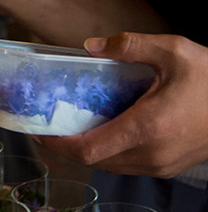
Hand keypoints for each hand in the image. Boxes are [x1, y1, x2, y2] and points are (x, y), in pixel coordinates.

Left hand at [39, 33, 207, 176]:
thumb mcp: (173, 51)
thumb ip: (129, 45)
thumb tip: (91, 45)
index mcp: (145, 129)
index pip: (88, 150)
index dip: (58, 144)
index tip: (39, 131)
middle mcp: (151, 155)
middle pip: (94, 161)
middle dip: (67, 146)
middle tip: (49, 124)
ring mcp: (162, 165)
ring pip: (112, 166)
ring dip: (88, 150)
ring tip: (70, 126)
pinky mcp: (170, 166)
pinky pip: (129, 165)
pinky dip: (109, 152)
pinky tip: (102, 129)